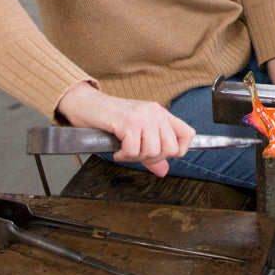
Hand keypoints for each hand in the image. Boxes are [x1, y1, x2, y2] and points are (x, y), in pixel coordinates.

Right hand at [56, 81, 194, 176]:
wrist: (86, 104)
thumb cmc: (110, 118)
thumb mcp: (136, 133)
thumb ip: (151, 153)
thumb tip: (164, 170)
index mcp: (161, 114)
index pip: (188, 135)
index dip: (178, 151)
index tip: (161, 156)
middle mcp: (155, 113)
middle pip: (170, 149)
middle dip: (153, 159)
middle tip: (137, 154)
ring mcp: (142, 116)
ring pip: (153, 151)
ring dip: (136, 158)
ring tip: (125, 150)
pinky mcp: (127, 122)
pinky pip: (133, 151)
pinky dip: (123, 156)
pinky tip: (117, 149)